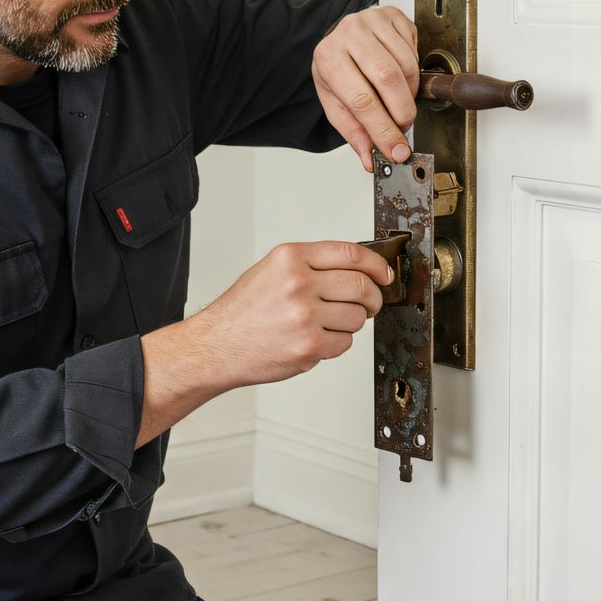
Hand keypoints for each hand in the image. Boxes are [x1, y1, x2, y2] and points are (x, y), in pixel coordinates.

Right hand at [136, 242, 395, 446]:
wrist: (216, 346)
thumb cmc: (242, 312)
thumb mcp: (271, 270)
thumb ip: (311, 265)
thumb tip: (356, 269)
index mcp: (290, 258)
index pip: (351, 254)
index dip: (376, 265)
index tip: (384, 274)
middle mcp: (298, 283)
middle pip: (361, 286)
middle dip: (373, 297)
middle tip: (371, 303)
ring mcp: (304, 316)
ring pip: (357, 317)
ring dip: (353, 323)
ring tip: (331, 324)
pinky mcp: (308, 346)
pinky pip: (345, 343)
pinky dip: (338, 343)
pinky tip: (317, 339)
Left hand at [312, 7, 418, 171]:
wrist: (341, 37)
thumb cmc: (338, 69)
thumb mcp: (336, 102)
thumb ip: (354, 131)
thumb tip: (372, 158)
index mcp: (328, 59)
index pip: (361, 101)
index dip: (383, 130)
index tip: (398, 150)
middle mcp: (348, 34)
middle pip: (388, 80)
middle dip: (402, 112)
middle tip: (403, 126)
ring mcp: (371, 21)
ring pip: (406, 66)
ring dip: (410, 93)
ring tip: (398, 99)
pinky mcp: (392, 16)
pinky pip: (414, 50)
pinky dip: (413, 72)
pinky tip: (400, 75)